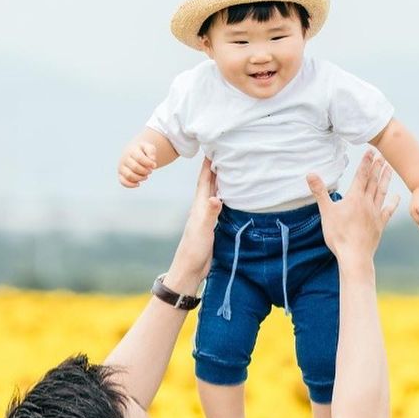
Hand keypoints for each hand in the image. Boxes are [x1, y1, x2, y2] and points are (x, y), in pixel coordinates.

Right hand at [118, 140, 157, 187]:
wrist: (133, 153)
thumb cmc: (143, 152)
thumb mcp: (149, 147)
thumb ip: (151, 151)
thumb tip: (152, 159)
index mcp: (131, 151)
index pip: (140, 158)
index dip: (149, 163)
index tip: (154, 165)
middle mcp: (124, 159)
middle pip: (135, 167)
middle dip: (145, 171)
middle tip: (150, 171)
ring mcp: (121, 167)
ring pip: (129, 176)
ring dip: (140, 178)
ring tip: (145, 176)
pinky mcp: (120, 175)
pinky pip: (123, 182)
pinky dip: (131, 185)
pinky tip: (138, 184)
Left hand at [167, 159, 221, 287]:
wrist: (189, 269)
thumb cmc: (194, 250)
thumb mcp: (202, 231)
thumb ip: (209, 213)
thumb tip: (215, 197)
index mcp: (199, 207)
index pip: (204, 181)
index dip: (208, 165)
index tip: (213, 148)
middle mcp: (202, 209)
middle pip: (209, 184)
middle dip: (215, 168)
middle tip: (223, 153)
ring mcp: (206, 218)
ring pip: (214, 194)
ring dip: (220, 182)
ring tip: (228, 170)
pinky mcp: (211, 226)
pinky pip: (219, 206)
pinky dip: (224, 197)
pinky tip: (229, 197)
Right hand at [308, 152, 399, 270]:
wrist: (355, 256)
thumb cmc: (338, 235)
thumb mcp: (326, 212)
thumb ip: (320, 192)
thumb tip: (310, 174)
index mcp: (355, 198)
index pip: (361, 175)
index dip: (366, 162)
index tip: (371, 150)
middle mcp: (367, 202)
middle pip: (373, 181)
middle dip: (377, 167)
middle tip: (383, 154)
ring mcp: (375, 213)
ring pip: (382, 192)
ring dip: (385, 179)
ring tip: (389, 168)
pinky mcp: (380, 224)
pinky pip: (388, 210)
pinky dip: (393, 202)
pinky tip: (396, 196)